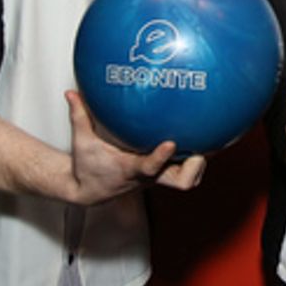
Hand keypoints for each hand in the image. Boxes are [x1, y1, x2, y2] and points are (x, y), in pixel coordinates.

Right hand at [66, 91, 206, 203]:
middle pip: (181, 181)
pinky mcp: (162, 175)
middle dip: (195, 166)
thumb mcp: (81, 141)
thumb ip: (79, 116)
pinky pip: (185, 170)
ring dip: (200, 163)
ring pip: (188, 178)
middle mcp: (149, 177)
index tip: (171, 142)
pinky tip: (204, 138)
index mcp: (131, 169)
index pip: (150, 167)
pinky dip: (194, 160)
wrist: (88, 191)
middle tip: (203, 147)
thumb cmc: (87, 167)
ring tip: (214, 139)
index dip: (161, 157)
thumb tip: (71, 93)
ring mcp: (158, 178)